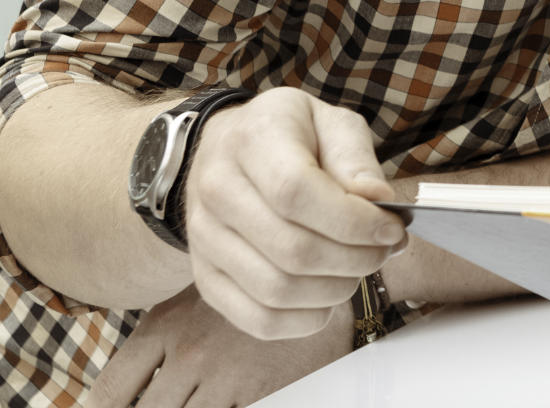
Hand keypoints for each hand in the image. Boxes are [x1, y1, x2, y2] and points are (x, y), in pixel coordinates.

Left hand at [83, 286, 351, 407]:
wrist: (315, 277)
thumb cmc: (246, 291)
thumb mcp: (190, 304)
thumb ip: (156, 343)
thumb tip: (111, 394)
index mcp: (163, 329)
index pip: (112, 390)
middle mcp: (188, 355)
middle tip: (166, 401)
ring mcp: (225, 376)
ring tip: (198, 399)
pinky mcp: (262, 391)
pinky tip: (222, 402)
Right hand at [184, 87, 405, 340]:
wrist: (229, 148)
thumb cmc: (291, 136)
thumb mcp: (330, 122)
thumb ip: (355, 158)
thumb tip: (377, 199)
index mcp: (250, 141)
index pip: (295, 194)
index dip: (354, 221)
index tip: (392, 228)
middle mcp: (215, 190)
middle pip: (292, 250)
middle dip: (357, 259)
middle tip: (384, 249)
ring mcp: (203, 239)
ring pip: (278, 290)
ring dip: (336, 290)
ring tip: (358, 266)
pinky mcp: (206, 277)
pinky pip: (260, 320)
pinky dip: (307, 319)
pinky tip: (329, 295)